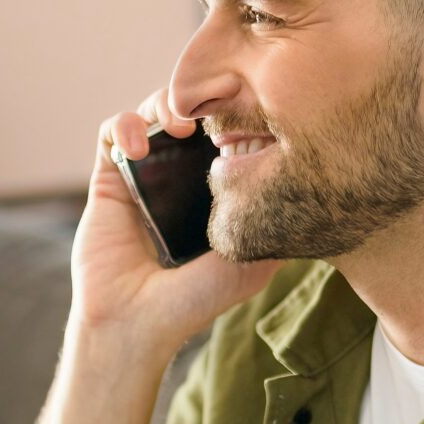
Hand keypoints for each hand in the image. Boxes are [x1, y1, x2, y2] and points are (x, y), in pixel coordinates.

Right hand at [69, 94, 283, 359]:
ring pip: (155, 110)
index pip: (229, 131)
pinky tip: (139, 147)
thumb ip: (276, 225)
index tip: (251, 115)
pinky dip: (127, 124)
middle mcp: (180, 177)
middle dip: (204, 99)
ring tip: (178, 126)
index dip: (239, 114)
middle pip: (194, 112)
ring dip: (166, 103)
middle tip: (214, 110)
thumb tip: (314, 185)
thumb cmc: (192, 302)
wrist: (133, 324)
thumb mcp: (253, 263)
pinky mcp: (110, 178)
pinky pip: (114, 130)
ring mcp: (145, 175)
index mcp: (214, 190)